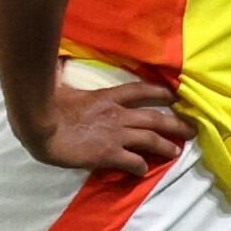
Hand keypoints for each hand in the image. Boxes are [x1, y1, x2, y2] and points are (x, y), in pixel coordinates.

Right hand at [19, 69, 186, 177]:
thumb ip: (63, 72)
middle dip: (176, 124)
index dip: (159, 92)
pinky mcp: (109, 154)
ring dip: (166, 146)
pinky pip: (133, 161)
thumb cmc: (46, 104)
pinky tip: (143, 171)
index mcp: (107, 97)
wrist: (39, 126)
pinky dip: (141, 166)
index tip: (173, 96)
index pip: (140, 90)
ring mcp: (115, 135)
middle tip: (191, 130)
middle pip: (155, 117)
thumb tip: (58, 59)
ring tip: (176, 152)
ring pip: (151, 139)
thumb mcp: (58, 83)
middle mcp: (117, 115)